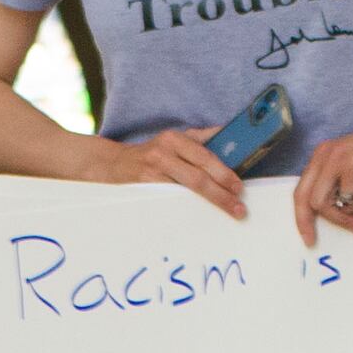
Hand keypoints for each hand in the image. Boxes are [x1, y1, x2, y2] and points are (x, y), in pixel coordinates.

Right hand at [94, 125, 247, 219]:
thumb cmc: (152, 152)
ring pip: (185, 191)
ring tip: (228, 211)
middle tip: (239, 207)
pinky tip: (200, 217)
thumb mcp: (174, 139)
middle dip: (221, 194)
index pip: (205, 157)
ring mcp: (151, 173)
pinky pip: (170, 201)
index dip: (224, 173)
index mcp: (175, 139)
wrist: (113, 164)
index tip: (239, 187)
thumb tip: (230, 135)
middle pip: (198, 177)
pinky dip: (187, 210)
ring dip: (209, 203)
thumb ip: (202, 138)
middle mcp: (163, 153)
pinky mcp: (143, 189)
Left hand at [293, 123, 352, 246]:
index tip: (309, 239)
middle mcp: (334, 156)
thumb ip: (329, 181)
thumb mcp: (346, 159)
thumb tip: (323, 213)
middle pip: (319, 203)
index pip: (301, 192)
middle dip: (336, 218)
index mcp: (323, 153)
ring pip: (347, 204)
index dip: (302, 219)